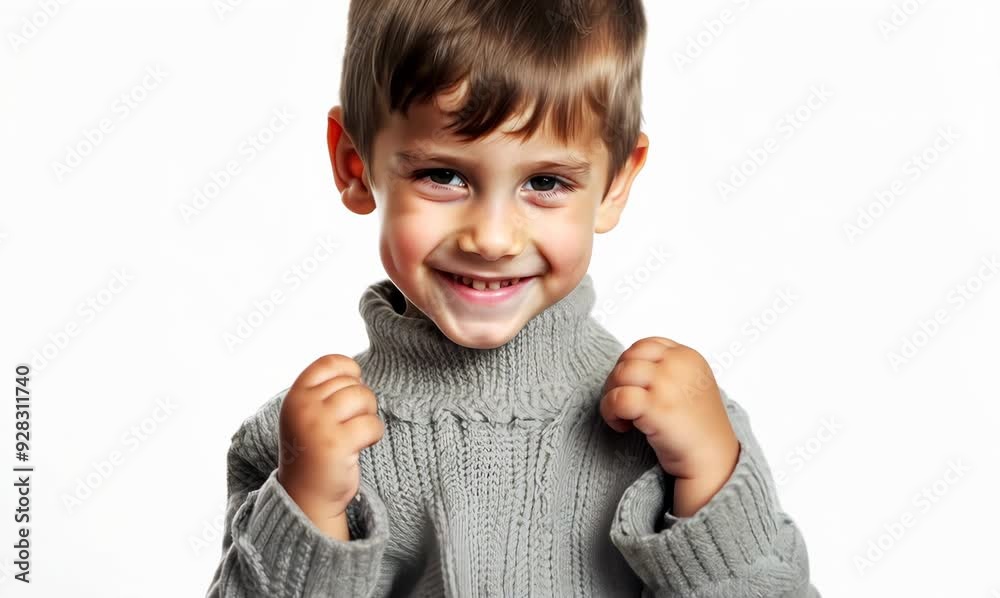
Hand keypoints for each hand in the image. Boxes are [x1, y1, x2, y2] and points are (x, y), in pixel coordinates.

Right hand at [277, 354, 384, 533]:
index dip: (350, 372)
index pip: (331, 363)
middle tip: (351, 424)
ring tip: (356, 433)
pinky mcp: (337, 444)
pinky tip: (362, 445)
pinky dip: (374, 434)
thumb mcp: (307, 414)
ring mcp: (318, 424)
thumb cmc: (313, 451)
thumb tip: (357, 369)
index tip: (351, 392)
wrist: (306, 497)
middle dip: (362, 401)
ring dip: (369, 416)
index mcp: (296, 395)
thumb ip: (323, 390)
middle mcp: (303, 406)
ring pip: (364, 398)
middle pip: (353, 383)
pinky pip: (372, 424)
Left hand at [599, 337, 739, 515]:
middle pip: (628, 360)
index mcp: (688, 356)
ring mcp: (669, 384)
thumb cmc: (696, 427)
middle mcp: (680, 365)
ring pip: (620, 375)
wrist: (713, 462)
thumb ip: (665, 368)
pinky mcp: (658, 408)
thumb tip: (626, 364)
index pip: (644, 345)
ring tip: (622, 417)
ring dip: (611, 397)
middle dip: (616, 383)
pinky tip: (623, 427)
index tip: (633, 387)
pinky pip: (618, 398)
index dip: (629, 365)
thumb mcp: (689, 384)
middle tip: (622, 406)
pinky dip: (611, 412)